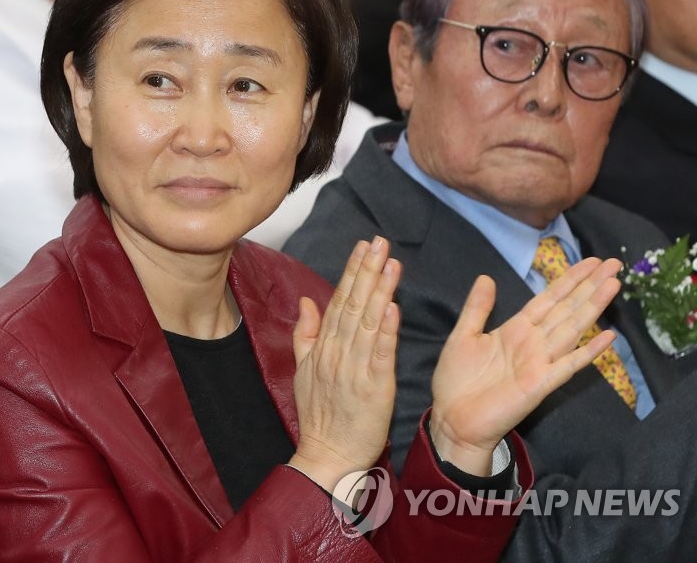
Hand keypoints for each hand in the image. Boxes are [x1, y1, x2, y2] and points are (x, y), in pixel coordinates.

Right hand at [288, 237, 400, 491]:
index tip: (363, 245)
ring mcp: (354, 368)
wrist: (327, 454)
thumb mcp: (302, 369)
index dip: (352, 272)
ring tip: (391, 263)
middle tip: (379, 242)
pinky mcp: (373, 387)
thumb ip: (305, 333)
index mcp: (324, 346)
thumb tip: (306, 300)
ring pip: (367, 322)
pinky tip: (393, 308)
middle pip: (353, 304)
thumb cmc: (318, 415)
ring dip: (379, 291)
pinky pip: (380, 354)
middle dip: (366, 270)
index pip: (339, 300)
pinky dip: (386, 331)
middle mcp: (337, 352)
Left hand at [429, 257, 620, 474]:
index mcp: (515, 329)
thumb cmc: (457, 380)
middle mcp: (533, 342)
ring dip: (592, 307)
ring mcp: (539, 362)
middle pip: (566, 308)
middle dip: (588, 286)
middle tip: (613, 263)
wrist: (452, 419)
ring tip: (613, 285)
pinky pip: (568, 365)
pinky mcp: (540, 384)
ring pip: (571, 328)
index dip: (568, 280)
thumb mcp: (463, 336)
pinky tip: (607, 338)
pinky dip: (588, 352)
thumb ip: (477, 308)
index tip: (590, 261)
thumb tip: (487, 277)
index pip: (548, 299)